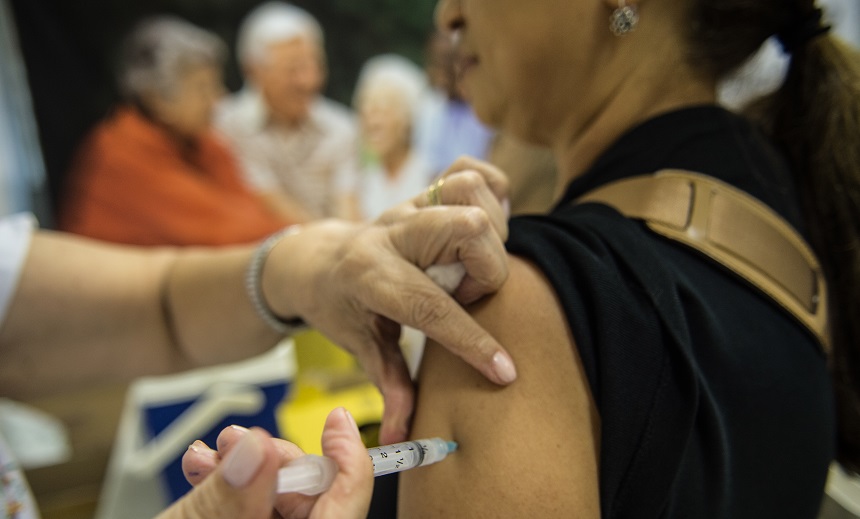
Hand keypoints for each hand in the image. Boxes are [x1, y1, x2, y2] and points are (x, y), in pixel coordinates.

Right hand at [162, 408, 372, 518]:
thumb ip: (225, 499)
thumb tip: (256, 452)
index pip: (346, 508)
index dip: (347, 460)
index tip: (337, 423)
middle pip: (311, 503)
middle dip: (273, 463)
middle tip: (236, 442)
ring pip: (275, 509)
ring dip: (243, 474)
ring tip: (207, 458)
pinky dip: (231, 497)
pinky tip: (202, 475)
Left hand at [263, 157, 515, 442]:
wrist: (318, 259)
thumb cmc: (340, 306)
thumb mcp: (358, 346)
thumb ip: (389, 386)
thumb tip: (407, 436)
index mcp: (369, 276)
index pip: (428, 306)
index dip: (471, 341)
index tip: (504, 371)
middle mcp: (391, 233)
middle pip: (466, 229)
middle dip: (486, 270)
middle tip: (468, 296)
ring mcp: (409, 206)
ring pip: (470, 193)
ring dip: (489, 233)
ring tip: (472, 266)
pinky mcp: (425, 192)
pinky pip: (468, 171)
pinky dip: (490, 193)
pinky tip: (482, 228)